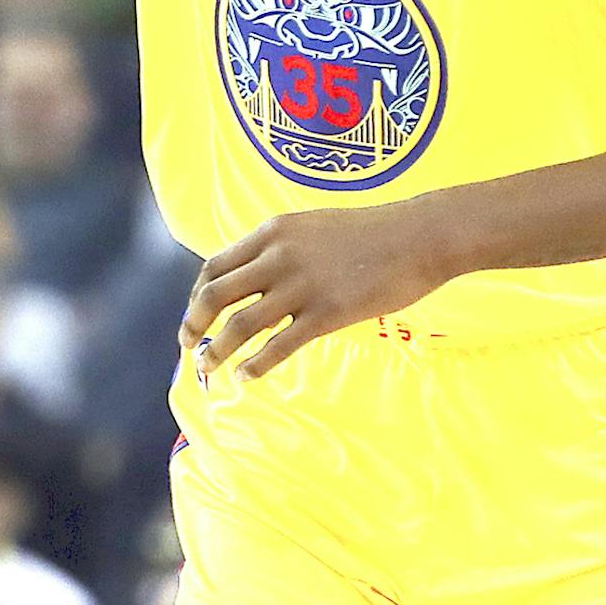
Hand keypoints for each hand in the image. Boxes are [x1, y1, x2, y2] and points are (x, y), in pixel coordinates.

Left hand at [179, 201, 451, 380]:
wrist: (418, 236)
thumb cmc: (371, 233)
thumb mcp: (312, 227)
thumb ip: (281, 249)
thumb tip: (255, 277)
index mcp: (272, 232)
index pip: (215, 265)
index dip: (197, 294)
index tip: (195, 314)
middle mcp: (277, 256)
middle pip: (216, 293)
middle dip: (194, 322)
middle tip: (187, 345)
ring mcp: (301, 286)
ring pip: (240, 323)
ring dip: (217, 350)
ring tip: (208, 368)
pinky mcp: (327, 314)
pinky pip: (279, 345)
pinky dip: (256, 365)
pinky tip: (246, 377)